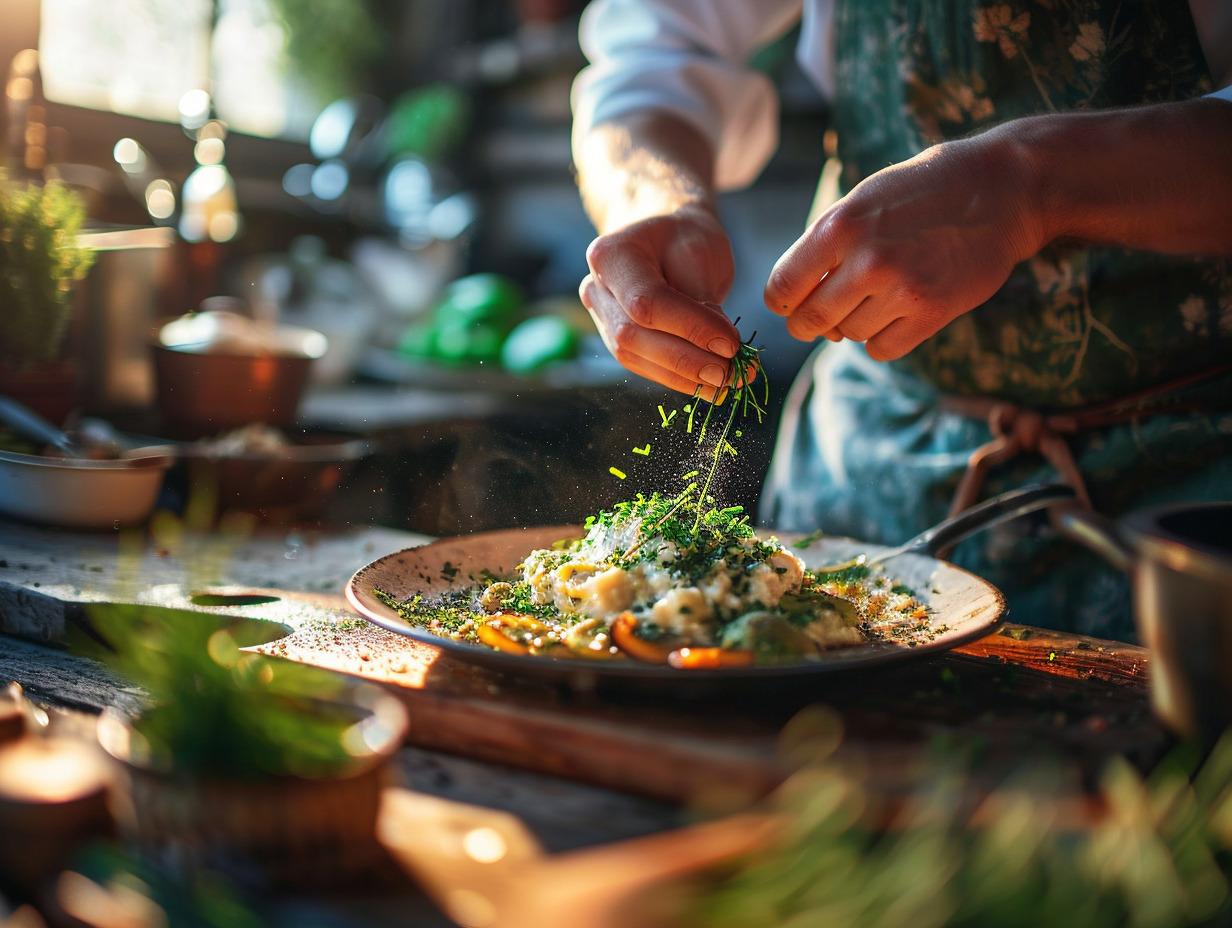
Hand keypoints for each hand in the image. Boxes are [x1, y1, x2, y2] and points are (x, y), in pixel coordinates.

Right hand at [580, 204, 742, 400]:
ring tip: (728, 381)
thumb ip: (703, 300)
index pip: (646, 301)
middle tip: (732, 373)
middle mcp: (596, 289)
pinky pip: (644, 366)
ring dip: (684, 376)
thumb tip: (722, 351)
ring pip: (636, 358)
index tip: (731, 343)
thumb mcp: (699, 252)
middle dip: (686, 360)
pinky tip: (711, 384)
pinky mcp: (617, 341)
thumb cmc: (684, 237)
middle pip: (634, 336)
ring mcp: (601, 318)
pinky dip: (679, 378)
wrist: (664, 236)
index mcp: (610, 255)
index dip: (689, 327)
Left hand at [764, 129, 1044, 360]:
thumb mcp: (862, 200)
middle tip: (823, 315)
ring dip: (854, 324)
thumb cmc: (922, 192)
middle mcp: (866, 261)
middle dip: (809, 323)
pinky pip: (882, 350)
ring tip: (877, 296)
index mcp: (839, 227)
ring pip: (848, 335)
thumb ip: (824, 245)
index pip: (781, 289)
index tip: (794, 301)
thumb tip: (792, 298)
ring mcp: (901, 290)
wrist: (1002, 189)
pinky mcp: (932, 313)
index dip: (783, 301)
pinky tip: (895, 315)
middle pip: (809, 321)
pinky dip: (882, 339)